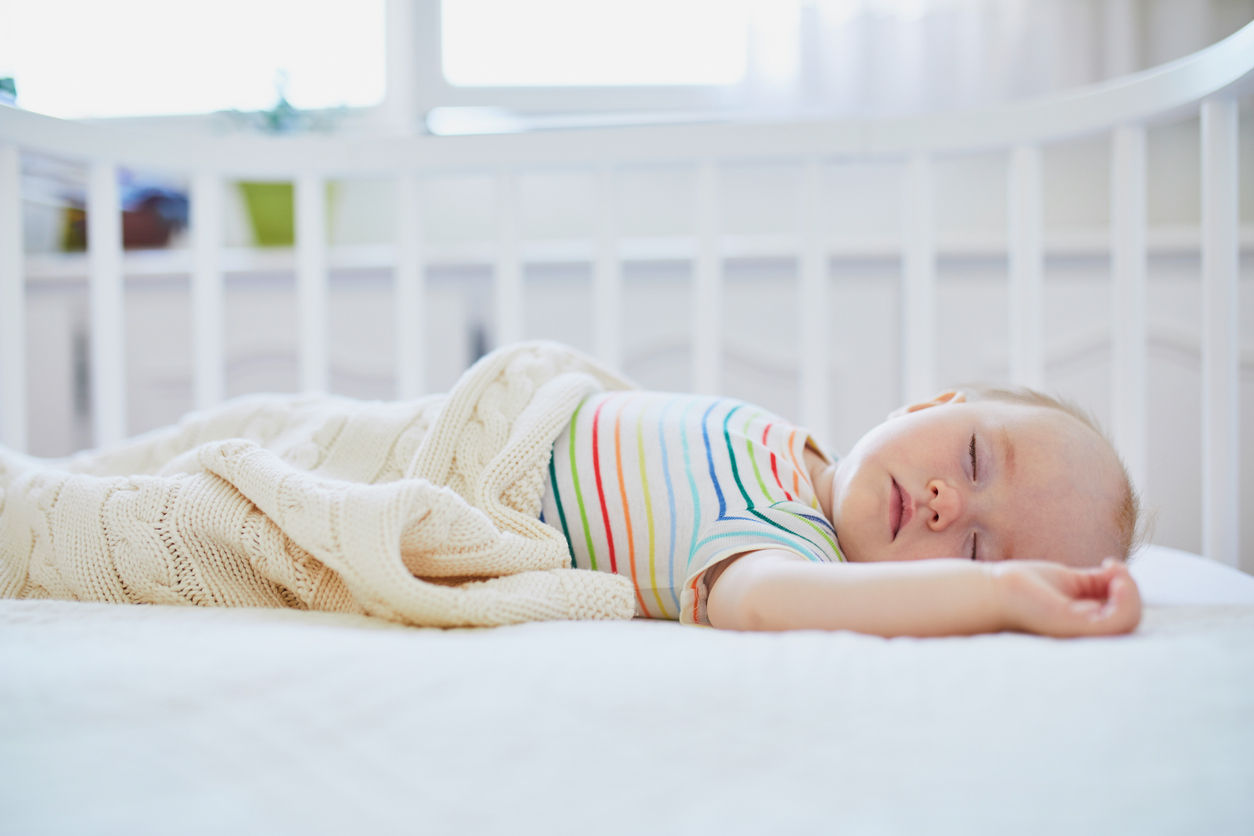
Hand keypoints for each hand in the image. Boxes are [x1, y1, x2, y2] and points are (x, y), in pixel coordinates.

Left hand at [992, 558, 1140, 636]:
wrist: (991, 589)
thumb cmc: (1024, 586)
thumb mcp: (1070, 581)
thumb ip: (1095, 582)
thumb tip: (1119, 574)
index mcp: (1086, 624)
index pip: (1125, 616)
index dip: (1129, 591)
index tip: (1112, 566)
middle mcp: (1086, 633)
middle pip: (1132, 621)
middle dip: (1134, 591)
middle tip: (1113, 568)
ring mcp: (1080, 632)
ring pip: (1130, 622)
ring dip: (1133, 593)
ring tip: (1116, 573)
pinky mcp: (1071, 626)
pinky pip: (1116, 622)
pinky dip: (1124, 598)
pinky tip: (1112, 576)